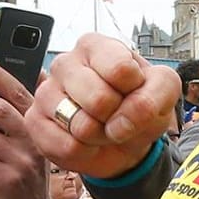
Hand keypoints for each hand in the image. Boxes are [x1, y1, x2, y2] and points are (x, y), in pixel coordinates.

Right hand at [26, 34, 179, 179]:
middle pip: (99, 100)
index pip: (120, 70)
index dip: (136, 92)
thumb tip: (122, 120)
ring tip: (102, 128)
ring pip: (81, 126)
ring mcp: (45, 92)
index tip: (134, 92)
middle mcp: (65, 63)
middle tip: (117, 115)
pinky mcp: (35, 121)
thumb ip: (155, 95)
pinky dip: (86, 152)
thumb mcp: (164, 90)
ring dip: (102, 137)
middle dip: (117, 118)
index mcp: (95, 46)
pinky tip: (86, 141)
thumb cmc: (138, 105)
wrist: (122, 138)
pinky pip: (67, 147)